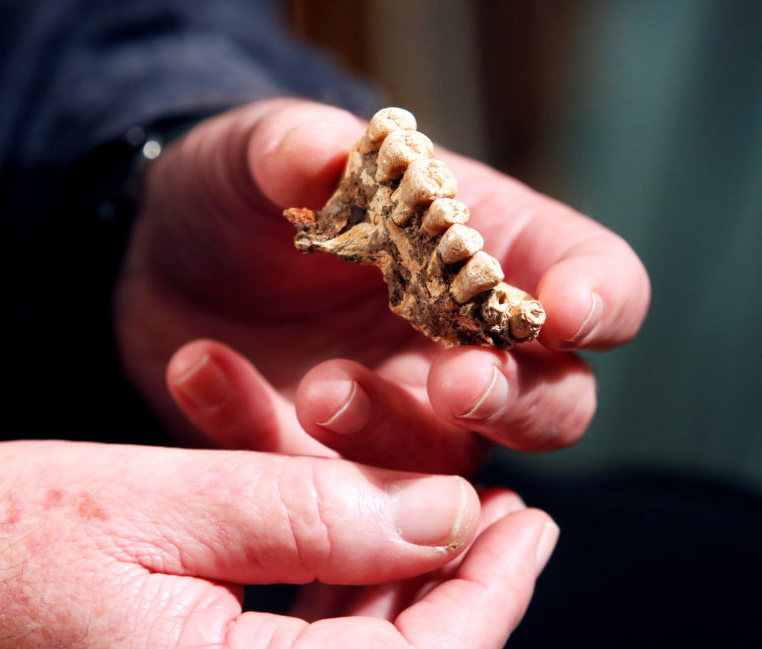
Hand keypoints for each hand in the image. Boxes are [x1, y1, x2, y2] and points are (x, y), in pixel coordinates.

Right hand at [0, 441, 557, 648]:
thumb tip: (445, 513)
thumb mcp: (164, 505)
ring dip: (400, 581)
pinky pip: (297, 645)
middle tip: (497, 507)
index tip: (529, 520)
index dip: (489, 594)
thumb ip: (310, 513)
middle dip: (454, 584)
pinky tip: (357, 535)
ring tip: (439, 510)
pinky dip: (338, 588)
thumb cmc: (7, 538)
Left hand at [115, 99, 649, 473]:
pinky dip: (263, 436)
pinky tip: (200, 369)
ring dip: (391, 437)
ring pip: (445, 467)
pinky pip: (317, 486)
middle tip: (454, 382)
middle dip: (515, 400)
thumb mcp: (256, 153)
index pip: (592, 279)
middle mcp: (463, 345)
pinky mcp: (324, 465)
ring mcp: (400, 417)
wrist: (166, 253)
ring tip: (317, 389)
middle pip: (552, 403)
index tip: (569, 309)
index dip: (599, 299)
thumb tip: (326, 151)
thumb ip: (293, 147)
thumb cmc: (241, 191)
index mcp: (486, 249)